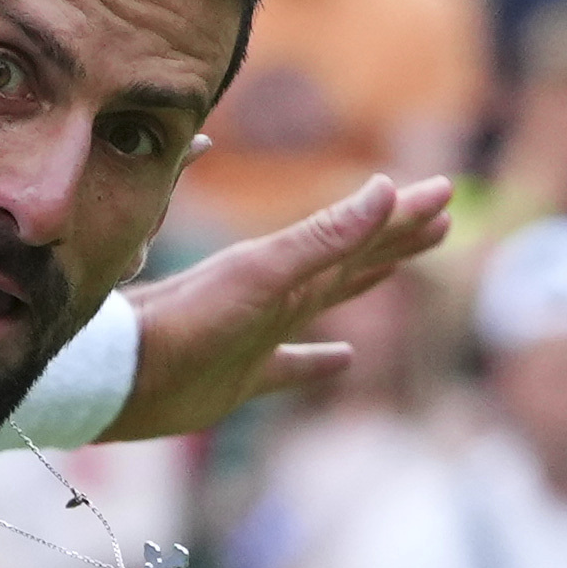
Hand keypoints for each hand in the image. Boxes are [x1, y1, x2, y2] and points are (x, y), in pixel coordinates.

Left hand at [116, 173, 456, 443]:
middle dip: (395, 237)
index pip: (360, 234)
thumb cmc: (187, 321)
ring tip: (395, 264)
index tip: (445, 192)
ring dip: (364, 280)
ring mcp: (262, 335)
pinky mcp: (242, 378)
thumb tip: (385, 189)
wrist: (121, 373)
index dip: (403, 215)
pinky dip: (318, 362)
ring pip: (328, 300)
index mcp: (288, 267)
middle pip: (351, 260)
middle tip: (440, 218)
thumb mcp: (262, 273)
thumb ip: (323, 237)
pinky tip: (343, 359)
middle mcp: (280, 296)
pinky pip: (292, 368)